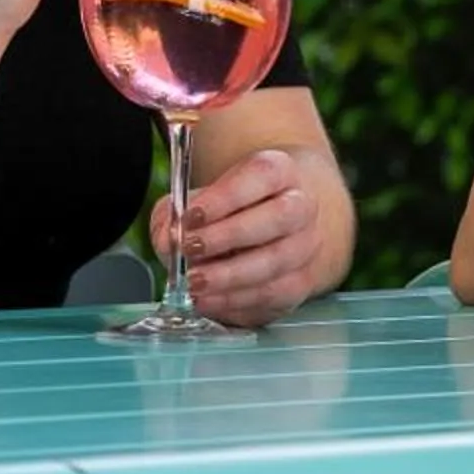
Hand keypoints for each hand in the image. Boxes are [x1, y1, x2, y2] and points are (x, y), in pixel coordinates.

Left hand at [151, 146, 342, 327]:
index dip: (225, 197)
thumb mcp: (200, 200)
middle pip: (278, 217)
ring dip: (230, 276)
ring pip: (276, 261)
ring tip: (194, 283)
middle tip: (191, 249)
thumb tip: (168, 240)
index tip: (191, 216)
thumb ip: (174, 216)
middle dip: (229, 236)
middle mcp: (301, 206)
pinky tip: (208, 300)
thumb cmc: (233, 210)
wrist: (276, 228)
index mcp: (280, 172)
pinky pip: (273, 295)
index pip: (262, 175)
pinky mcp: (301, 282)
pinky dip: (235, 301)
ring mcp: (306, 246)